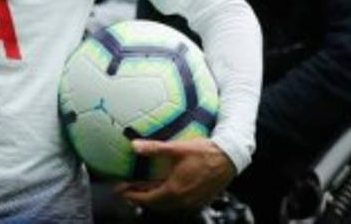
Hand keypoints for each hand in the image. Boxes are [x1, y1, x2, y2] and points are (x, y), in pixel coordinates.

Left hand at [115, 138, 235, 211]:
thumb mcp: (177, 148)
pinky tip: (164, 187)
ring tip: (143, 188)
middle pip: (156, 205)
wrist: (230, 158)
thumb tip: (134, 145)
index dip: (132, 196)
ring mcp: (192, 202)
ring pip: (167, 205)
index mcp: (174, 191)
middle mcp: (183, 200)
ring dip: (154, 198)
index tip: (120, 191)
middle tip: (128, 189)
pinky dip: (167, 198)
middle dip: (140, 198)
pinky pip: (179, 203)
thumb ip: (154, 148)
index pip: (147, 199)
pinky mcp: (200, 199)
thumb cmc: (205, 152)